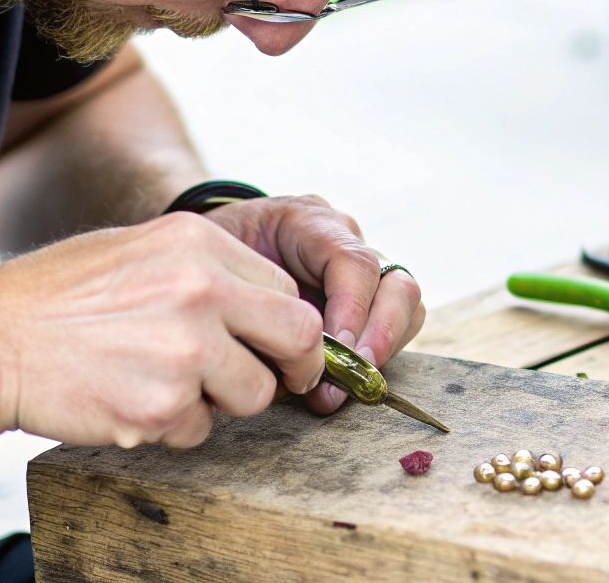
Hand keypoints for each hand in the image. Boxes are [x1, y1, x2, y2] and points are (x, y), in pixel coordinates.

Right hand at [0, 212, 324, 447]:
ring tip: (165, 385)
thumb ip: (202, 269)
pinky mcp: (162, 406)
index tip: (279, 347)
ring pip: (254, 393)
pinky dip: (172, 427)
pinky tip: (127, 401)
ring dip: (223, 402)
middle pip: (297, 336)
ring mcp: (186, 350)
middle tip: (281, 382)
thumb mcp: (133, 249)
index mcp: (196, 242)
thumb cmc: (53, 298)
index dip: (285, 325)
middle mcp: (201, 288)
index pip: (284, 288)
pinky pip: (200, 430)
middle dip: (295, 367)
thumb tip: (261, 303)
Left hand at [203, 195, 424, 413]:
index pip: (353, 261)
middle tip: (353, 376)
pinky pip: (391, 325)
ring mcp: (358, 268)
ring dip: (384, 349)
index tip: (336, 348)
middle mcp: (343, 240)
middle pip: (395, 282)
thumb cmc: (206, 257)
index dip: (352, 309)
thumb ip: (248, 303)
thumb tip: (285, 368)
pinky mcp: (361, 299)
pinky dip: (375, 356)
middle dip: (381, 334)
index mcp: (307, 221)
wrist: (203, 248)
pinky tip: (340, 383)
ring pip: (405, 305)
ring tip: (345, 387)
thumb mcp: (214, 266)